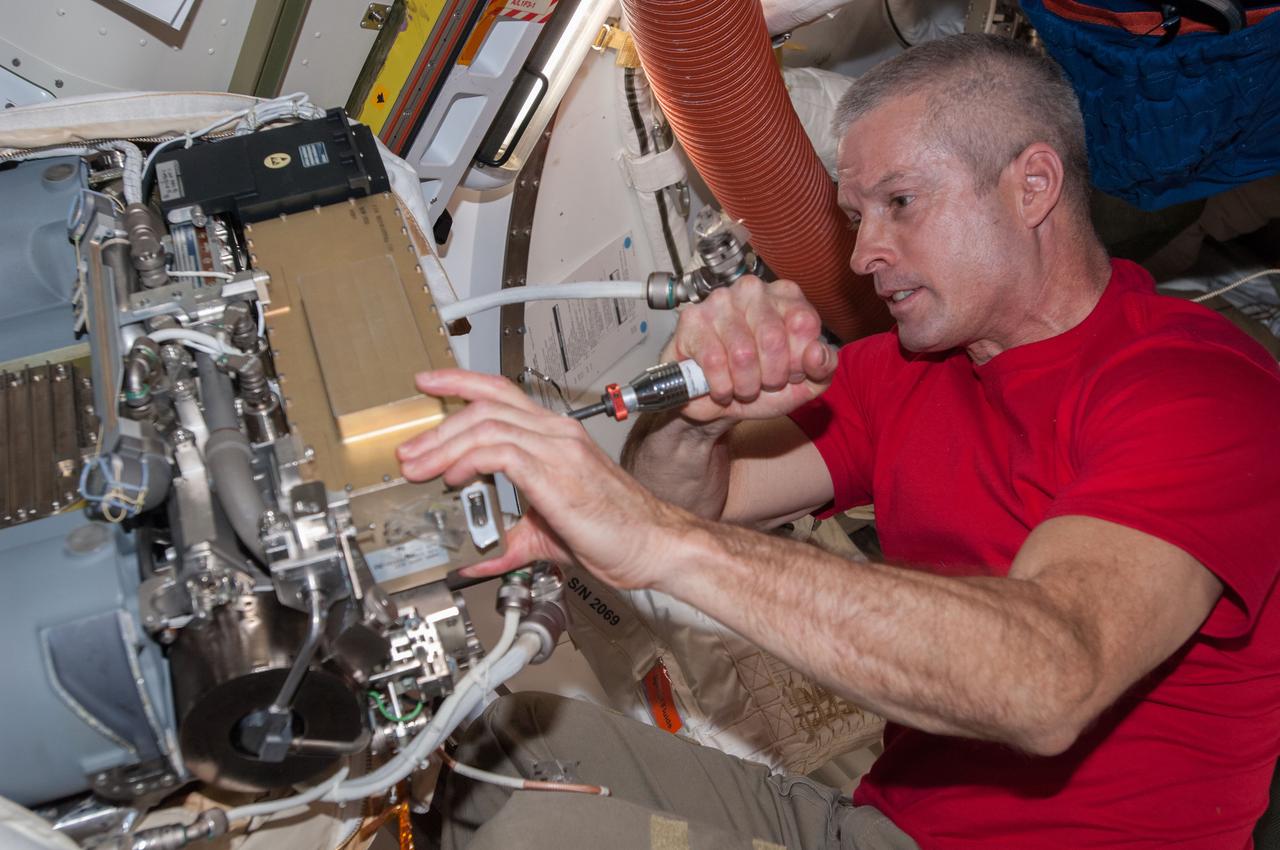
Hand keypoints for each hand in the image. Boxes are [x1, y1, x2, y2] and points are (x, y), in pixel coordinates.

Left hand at [396, 369, 690, 586]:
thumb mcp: (546, 535)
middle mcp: (556, 433)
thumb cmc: (615, 533)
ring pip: (486, 424)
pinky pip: (500, 452)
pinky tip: (455, 479)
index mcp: (556, 437)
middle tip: (410, 450)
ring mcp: (558, 448)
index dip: (460, 381)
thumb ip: (509, 541)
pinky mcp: (556, 471)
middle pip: (485, 405)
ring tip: (421, 468)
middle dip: (438, 426)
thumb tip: (478, 557)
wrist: (653, 545)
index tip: (428, 383)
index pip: (501, 392)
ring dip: (444, 445)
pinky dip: (469, 461)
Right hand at [665, 276, 836, 422]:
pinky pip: (714, 361)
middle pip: (773, 338)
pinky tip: (722, 388)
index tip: (791, 373)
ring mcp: (720, 302)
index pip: (805, 323)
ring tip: (742, 387)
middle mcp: (753, 290)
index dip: (799, 360)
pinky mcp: (692, 321)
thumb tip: (818, 352)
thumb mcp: (804, 382)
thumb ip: (823, 368)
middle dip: (772, 377)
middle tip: (764, 384)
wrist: (718, 401)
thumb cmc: (762, 383)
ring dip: (746, 385)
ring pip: (742, 353)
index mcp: (786, 296)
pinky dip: (722, 387)